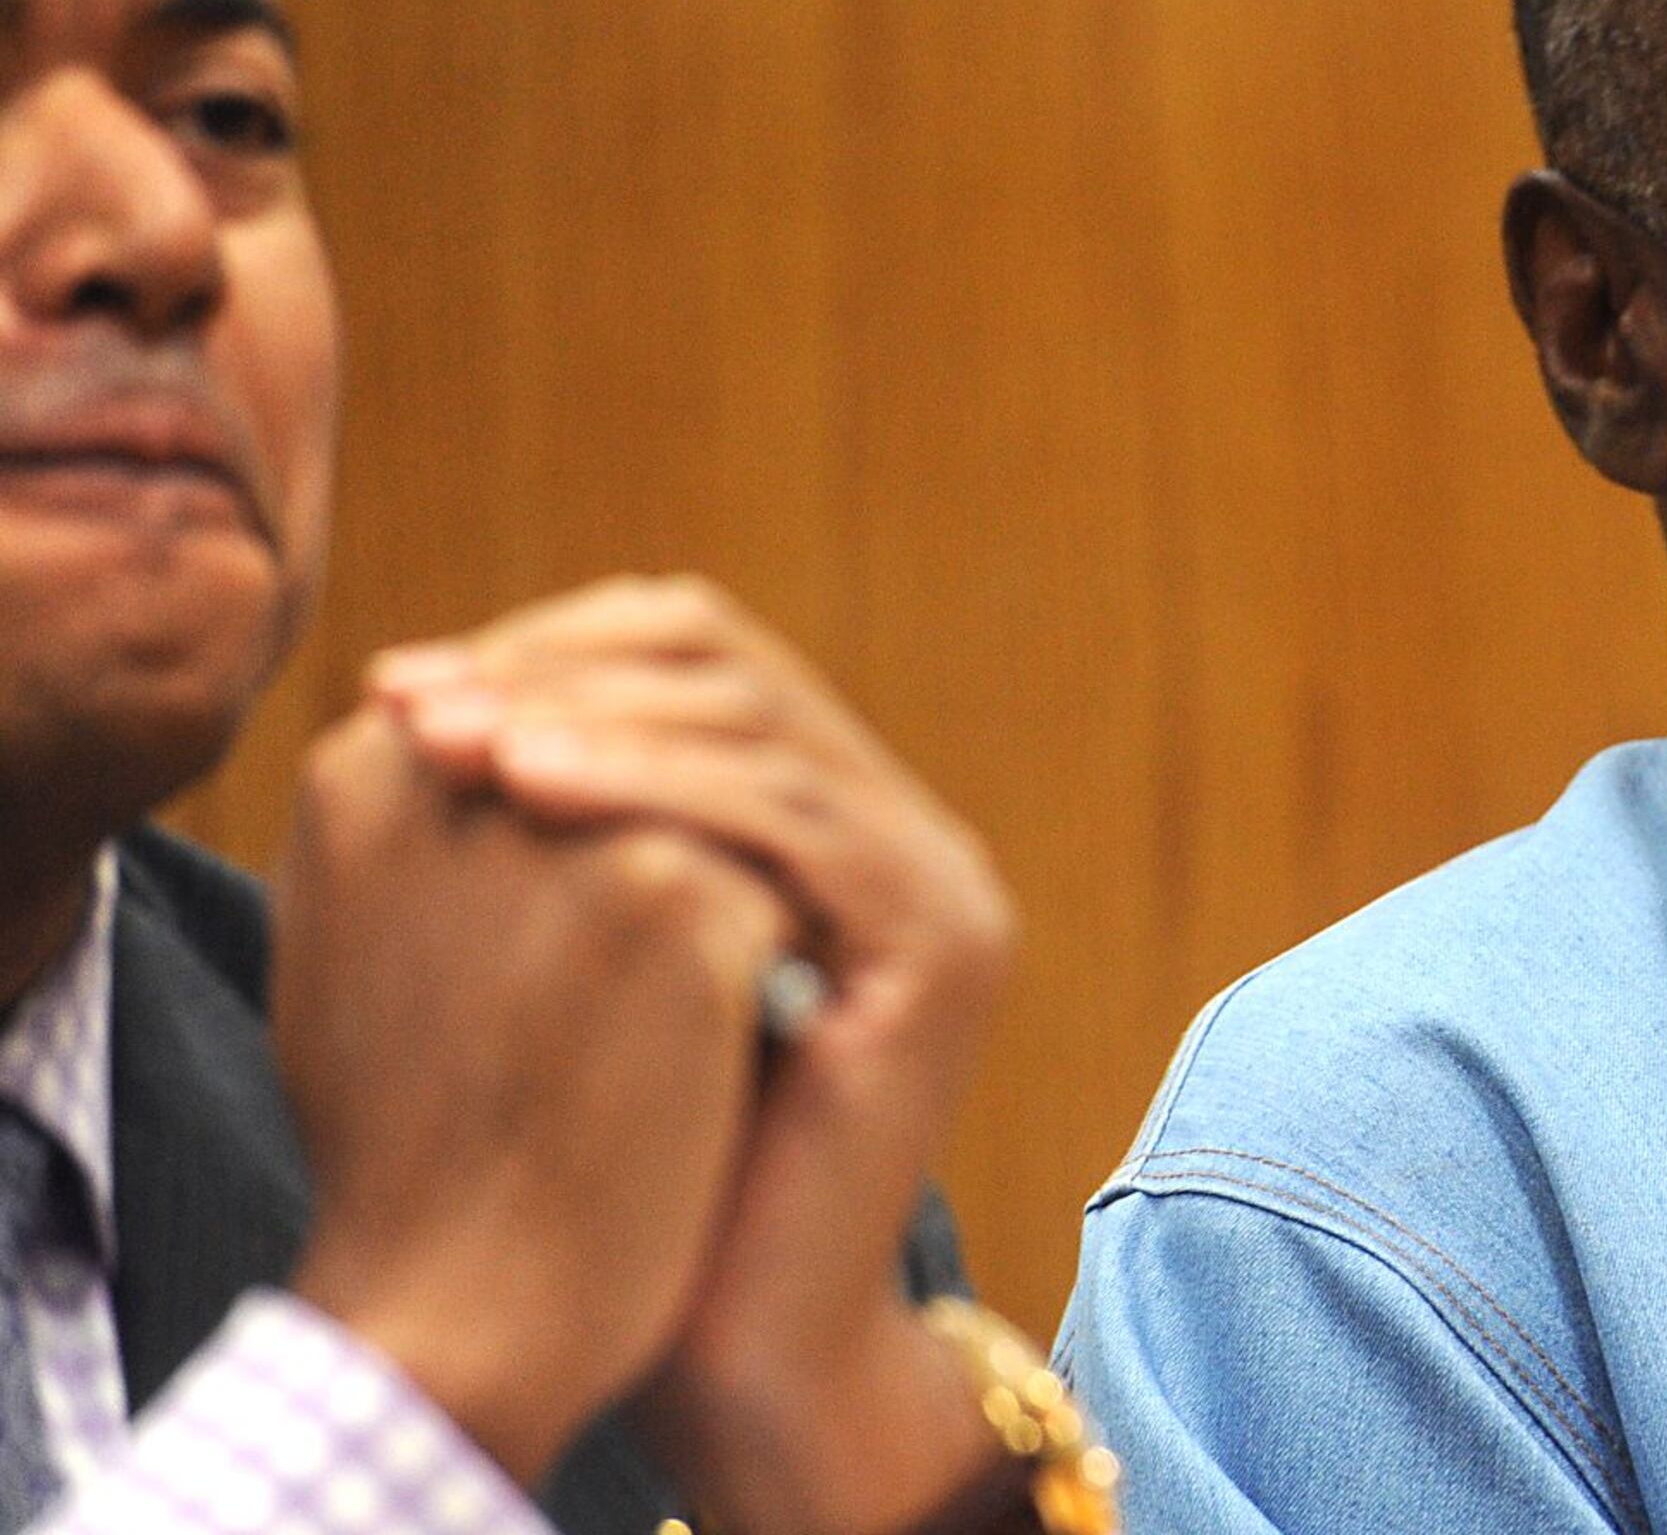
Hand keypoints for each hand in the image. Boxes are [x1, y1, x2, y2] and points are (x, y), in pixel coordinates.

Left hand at [376, 576, 1018, 1534]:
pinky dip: (655, 785)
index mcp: (842, 826)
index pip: (711, 661)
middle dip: (558, 667)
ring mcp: (946, 891)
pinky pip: (798, 821)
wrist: (730, 1341)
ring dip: (589, 717)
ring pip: (764, 732)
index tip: (398, 685)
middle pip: (740, 670)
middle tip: (406, 696)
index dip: (556, 647)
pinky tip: (528, 790)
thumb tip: (425, 693)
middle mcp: (914, 840)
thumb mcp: (587, 951)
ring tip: (444, 738)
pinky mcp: (946, 951)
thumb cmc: (621, 1162)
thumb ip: (567, 824)